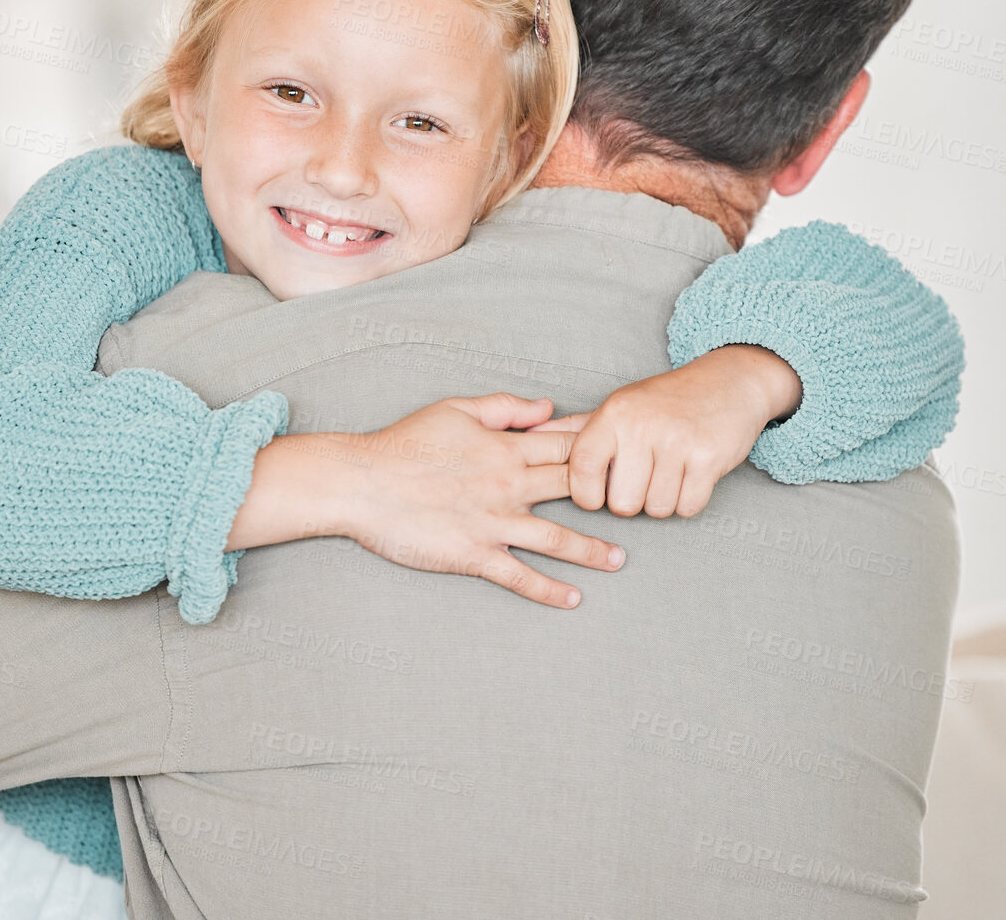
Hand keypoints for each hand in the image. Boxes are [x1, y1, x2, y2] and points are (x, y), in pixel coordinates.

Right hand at [315, 393, 624, 608]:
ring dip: (593, 551)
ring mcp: (494, 524)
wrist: (362, 483)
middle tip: (643, 506)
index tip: (630, 452)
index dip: (601, 449)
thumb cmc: (404, 443)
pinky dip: (549, 590)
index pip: (566, 446)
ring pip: (558, 540)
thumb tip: (549, 408)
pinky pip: (520, 576)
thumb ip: (505, 406)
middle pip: (574, 490)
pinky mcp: (475, 554)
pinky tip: (573, 599)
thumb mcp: (455, 409)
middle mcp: (508, 486)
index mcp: (505, 449)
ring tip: (620, 561)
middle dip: (612, 498)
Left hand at [528, 345, 800, 519]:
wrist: (730, 381)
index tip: (597, 494)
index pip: (581, 471)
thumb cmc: (665, 400)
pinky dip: (689, 501)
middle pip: (621, 504)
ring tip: (668, 472)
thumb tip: (525, 438)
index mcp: (613, 415)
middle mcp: (642, 426)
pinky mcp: (710, 458)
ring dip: (662, 501)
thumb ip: (574, 428)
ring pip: (656, 509)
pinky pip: (688, 507)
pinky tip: (690, 476)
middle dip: (631, 501)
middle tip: (643, 478)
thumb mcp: (618, 406)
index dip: (585, 495)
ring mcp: (678, 442)